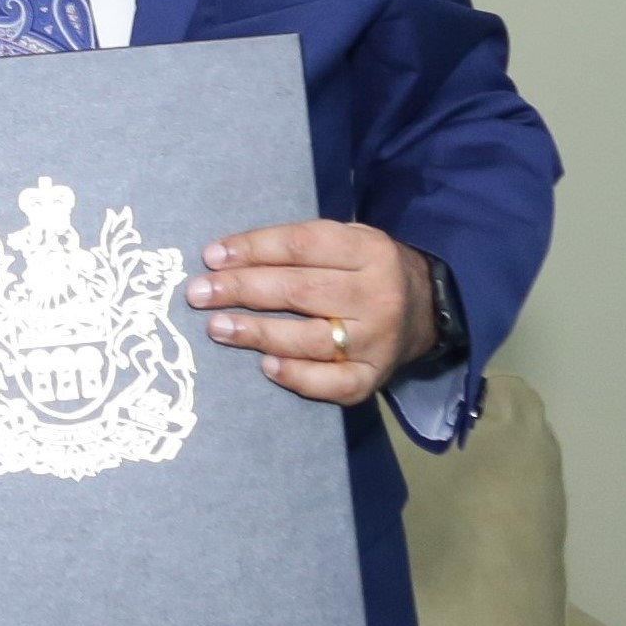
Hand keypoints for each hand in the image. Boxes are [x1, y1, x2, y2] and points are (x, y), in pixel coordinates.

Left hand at [184, 220, 435, 406]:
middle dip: (242, 290)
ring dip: (257, 333)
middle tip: (198, 293)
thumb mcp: (349, 241)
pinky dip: (297, 376)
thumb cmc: (367, 271)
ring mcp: (378, 340)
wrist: (427, 310)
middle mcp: (377, 295)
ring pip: (309, 338)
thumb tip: (225, 258)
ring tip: (217, 327)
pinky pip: (331, 383)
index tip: (211, 256)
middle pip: (299, 290)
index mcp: (370, 251)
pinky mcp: (373, 378)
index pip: (302, 245)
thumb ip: (300, 246)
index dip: (253, 249)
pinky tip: (266, 366)